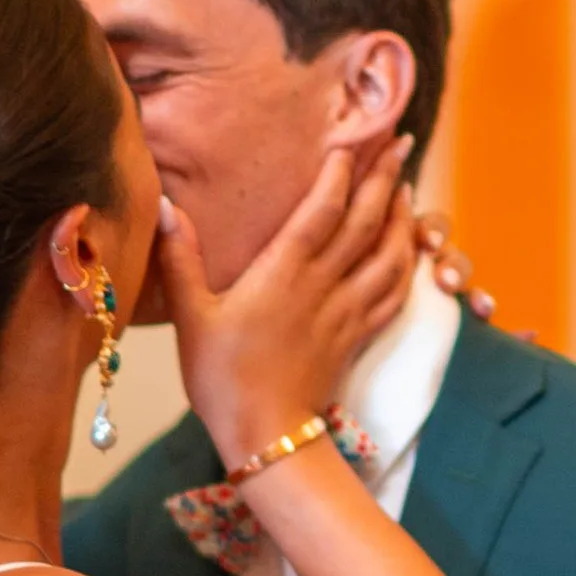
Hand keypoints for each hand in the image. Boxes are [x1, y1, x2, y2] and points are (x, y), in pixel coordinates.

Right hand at [160, 143, 414, 462]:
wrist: (267, 437)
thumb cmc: (222, 378)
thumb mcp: (192, 317)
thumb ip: (182, 259)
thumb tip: (166, 206)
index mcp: (283, 273)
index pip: (322, 209)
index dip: (341, 171)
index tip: (352, 138)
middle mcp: (323, 286)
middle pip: (366, 221)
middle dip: (386, 177)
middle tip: (401, 141)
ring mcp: (346, 312)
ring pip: (390, 255)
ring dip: (403, 217)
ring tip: (407, 187)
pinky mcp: (358, 337)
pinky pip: (394, 293)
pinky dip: (407, 265)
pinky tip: (409, 249)